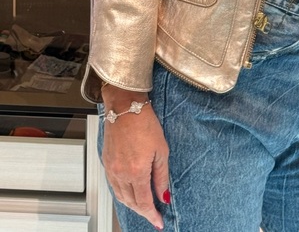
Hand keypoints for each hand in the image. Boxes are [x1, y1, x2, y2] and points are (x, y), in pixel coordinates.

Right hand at [101, 87, 169, 229]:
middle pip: (131, 202)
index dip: (152, 215)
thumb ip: (161, 175)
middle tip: (153, 215)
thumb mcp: (161, 149)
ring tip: (144, 206)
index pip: (144, 202)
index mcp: (136, 171)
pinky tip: (130, 192)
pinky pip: (114, 186)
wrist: (125, 107)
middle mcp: (121, 173)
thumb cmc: (144, 122)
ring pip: (121, 196)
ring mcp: (111, 169)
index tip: (158, 221)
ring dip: (132, 204)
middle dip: (143, 211)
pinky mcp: (106, 163)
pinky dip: (123, 193)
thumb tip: (164, 195)